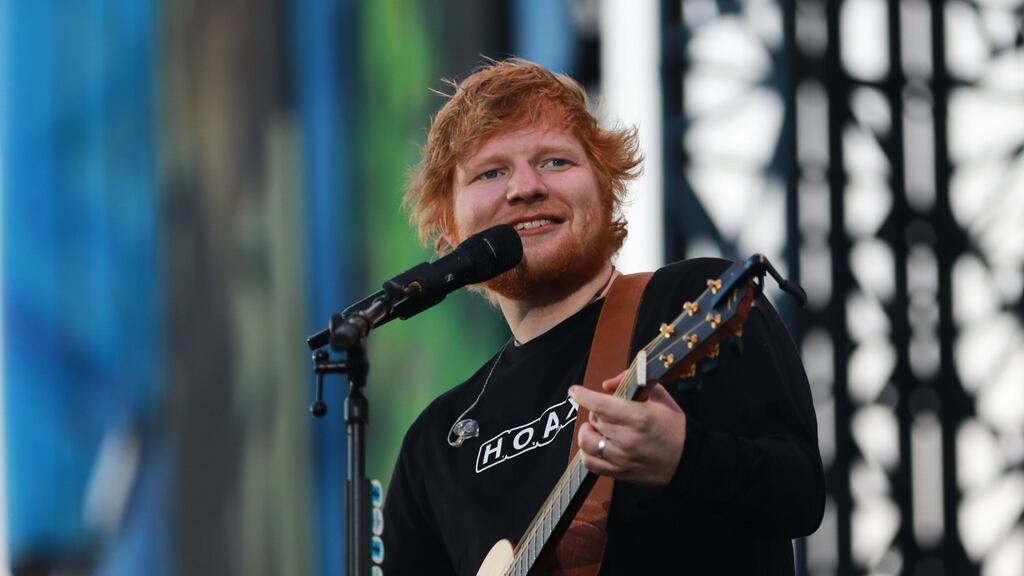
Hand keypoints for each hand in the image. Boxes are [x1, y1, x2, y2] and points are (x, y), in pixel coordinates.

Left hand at [569, 371, 685, 485]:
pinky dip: (587, 453)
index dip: (583, 396)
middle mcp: (628, 439)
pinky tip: (596, 445)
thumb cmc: (675, 426)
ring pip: (587, 443)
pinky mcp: (620, 473)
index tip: (574, 391)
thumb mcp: (661, 397)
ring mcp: (622, 459)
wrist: (689, 460)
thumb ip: (633, 383)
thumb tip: (607, 385)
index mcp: (639, 417)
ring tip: (597, 428)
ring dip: (588, 432)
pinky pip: (591, 464)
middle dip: (595, 412)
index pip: (600, 405)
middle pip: (594, 420)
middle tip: (605, 411)